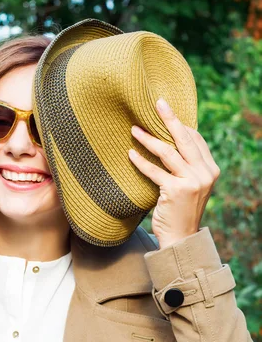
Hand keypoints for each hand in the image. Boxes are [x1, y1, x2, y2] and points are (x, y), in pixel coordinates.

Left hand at [128, 98, 220, 249]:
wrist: (180, 238)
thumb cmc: (180, 210)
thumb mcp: (190, 186)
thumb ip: (186, 167)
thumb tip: (170, 142)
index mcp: (211, 169)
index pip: (195, 139)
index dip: (180, 125)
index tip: (165, 112)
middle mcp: (205, 173)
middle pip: (184, 139)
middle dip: (169, 119)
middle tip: (157, 103)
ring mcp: (192, 182)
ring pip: (168, 152)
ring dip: (149, 139)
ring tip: (134, 129)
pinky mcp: (176, 191)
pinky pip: (155, 171)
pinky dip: (141, 161)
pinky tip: (130, 154)